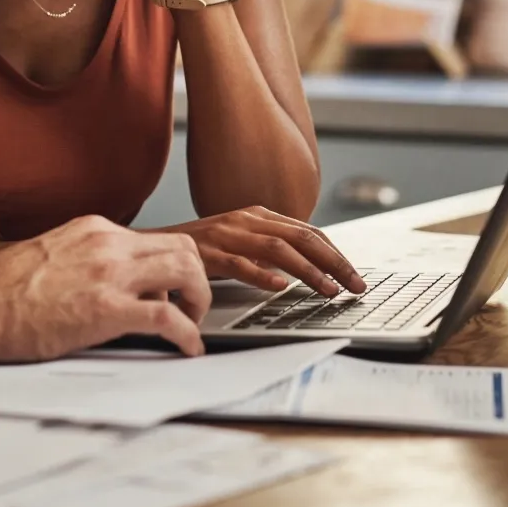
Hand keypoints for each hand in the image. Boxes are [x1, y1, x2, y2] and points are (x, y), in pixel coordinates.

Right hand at [0, 215, 211, 357]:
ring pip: (187, 270)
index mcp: (94, 230)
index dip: (174, 267)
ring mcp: (109, 274)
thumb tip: (108, 285)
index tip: (174, 290)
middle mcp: (108, 244)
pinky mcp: (106, 309)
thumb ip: (87, 262)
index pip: (156, 238)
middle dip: (198, 279)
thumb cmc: (0, 291)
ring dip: (199, 300)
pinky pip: (168, 318)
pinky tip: (188, 348)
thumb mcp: (54, 257)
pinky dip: (188, 335)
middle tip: (192, 307)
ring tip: (192, 325)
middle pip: (183, 247)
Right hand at [156, 206, 366, 296]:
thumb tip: (306, 266)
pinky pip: (240, 264)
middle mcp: (246, 220)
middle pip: (302, 238)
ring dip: (309, 272)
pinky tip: (280, 288)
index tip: (354, 274)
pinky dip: (262, 275)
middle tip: (355, 286)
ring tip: (328, 291)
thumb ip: (268, 248)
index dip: (335, 253)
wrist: (152, 245)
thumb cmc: (200, 248)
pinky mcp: (207, 253)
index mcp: (258, 215)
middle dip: (334, 262)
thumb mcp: (240, 241)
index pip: (308, 231)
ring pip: (278, 250)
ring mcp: (227, 235)